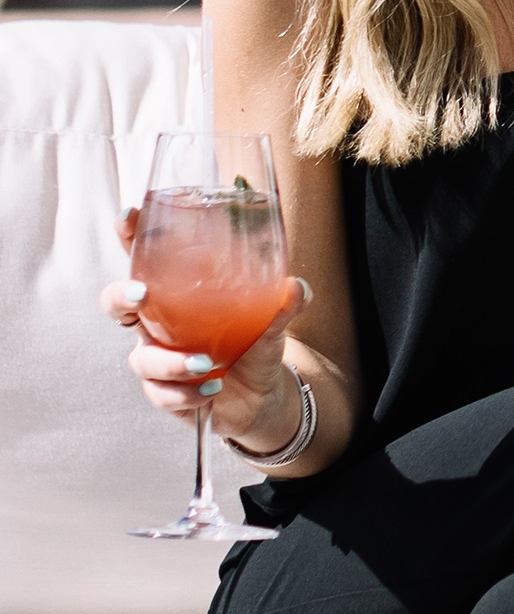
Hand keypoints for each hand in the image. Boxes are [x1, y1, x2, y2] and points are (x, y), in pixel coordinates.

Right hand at [105, 219, 309, 455]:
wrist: (260, 397)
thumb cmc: (255, 344)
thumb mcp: (272, 321)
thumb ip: (284, 303)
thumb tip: (295, 286)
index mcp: (178, 296)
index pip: (146, 261)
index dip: (130, 238)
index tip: (127, 216)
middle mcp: (158, 325)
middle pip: (117, 305)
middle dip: (121, 297)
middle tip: (142, 294)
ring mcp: (157, 358)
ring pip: (142, 358)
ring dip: (172, 361)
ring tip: (206, 364)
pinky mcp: (163, 391)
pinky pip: (160, 393)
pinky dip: (185, 393)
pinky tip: (211, 389)